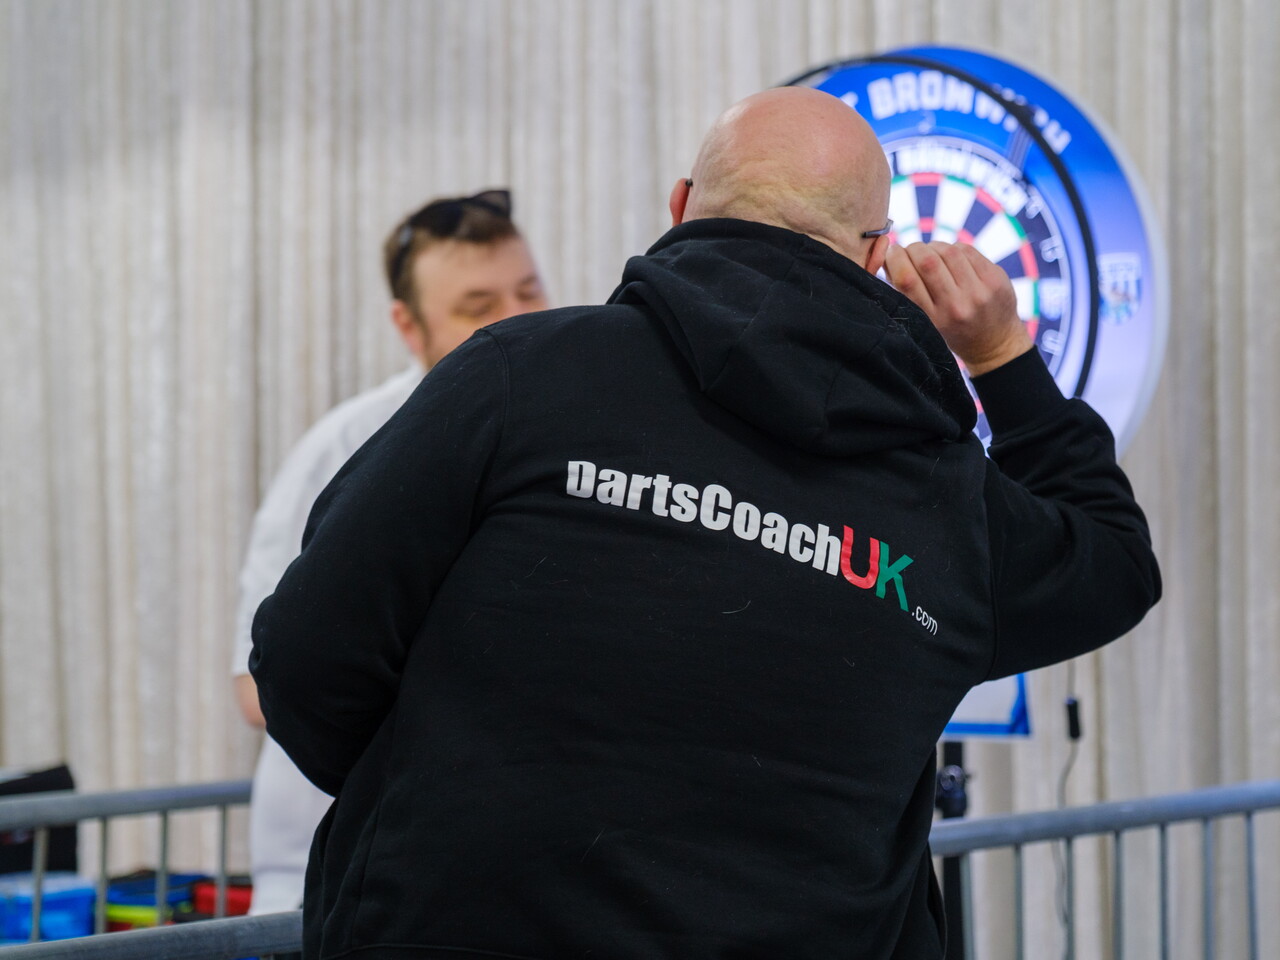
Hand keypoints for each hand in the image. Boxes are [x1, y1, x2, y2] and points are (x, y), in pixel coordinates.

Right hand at [884, 241, 1032, 377]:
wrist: (994, 343)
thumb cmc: (951, 328)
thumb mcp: (926, 320)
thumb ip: (906, 292)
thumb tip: (888, 255)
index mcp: (932, 319)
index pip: (907, 279)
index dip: (895, 258)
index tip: (892, 252)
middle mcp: (955, 307)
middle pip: (927, 261)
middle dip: (914, 248)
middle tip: (911, 250)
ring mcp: (978, 292)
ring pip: (948, 251)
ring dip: (934, 246)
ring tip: (931, 253)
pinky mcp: (995, 279)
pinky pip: (967, 250)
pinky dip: (953, 248)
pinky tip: (951, 257)